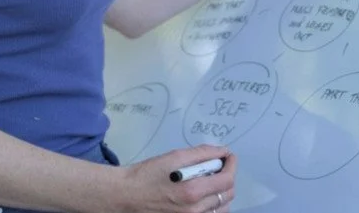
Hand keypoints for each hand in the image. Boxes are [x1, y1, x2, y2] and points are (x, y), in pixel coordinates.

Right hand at [115, 144, 235, 212]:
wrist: (126, 196)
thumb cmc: (147, 174)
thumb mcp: (173, 157)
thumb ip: (201, 154)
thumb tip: (222, 151)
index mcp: (193, 191)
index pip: (227, 180)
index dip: (232, 165)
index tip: (229, 156)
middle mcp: (195, 211)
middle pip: (228, 195)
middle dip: (228, 177)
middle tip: (218, 166)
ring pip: (222, 209)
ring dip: (222, 193)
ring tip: (211, 182)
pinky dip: (213, 206)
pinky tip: (204, 196)